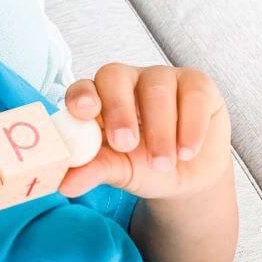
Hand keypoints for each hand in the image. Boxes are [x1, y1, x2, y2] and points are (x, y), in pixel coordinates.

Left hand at [57, 63, 231, 200]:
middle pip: (114, 77)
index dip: (81, 96)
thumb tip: (64, 185)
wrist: (188, 176)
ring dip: (159, 130)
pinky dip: (190, 126)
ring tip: (162, 164)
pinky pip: (193, 95)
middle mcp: (126, 82)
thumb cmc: (144, 166)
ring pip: (156, 88)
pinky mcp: (196, 84)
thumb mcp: (118, 171)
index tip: (84, 113)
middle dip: (118, 111)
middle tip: (125, 144)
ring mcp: (162, 78)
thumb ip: (94, 171)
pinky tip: (187, 152)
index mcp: (98, 99)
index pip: (83, 87)